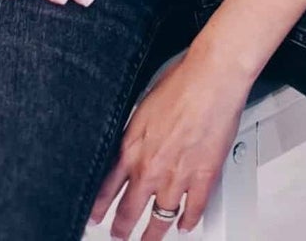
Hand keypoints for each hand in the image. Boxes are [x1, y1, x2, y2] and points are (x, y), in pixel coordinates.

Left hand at [89, 48, 253, 236]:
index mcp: (132, 148)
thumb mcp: (141, 107)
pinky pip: (193, 210)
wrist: (210, 80)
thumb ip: (134, 133)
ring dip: (154, 233)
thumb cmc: (180, 83)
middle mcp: (151, 168)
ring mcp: (177, 177)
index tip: (96, 217)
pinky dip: (189, 221)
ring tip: (150, 239)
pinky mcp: (203, 178)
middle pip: (130, 210)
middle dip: (121, 227)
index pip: (107, 189)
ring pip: (161, 218)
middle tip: (118, 235)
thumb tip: (130, 145)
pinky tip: (186, 224)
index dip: (99, 207)